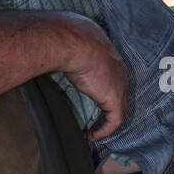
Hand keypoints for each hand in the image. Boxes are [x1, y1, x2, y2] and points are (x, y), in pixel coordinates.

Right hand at [63, 19, 128, 140]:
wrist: (72, 41)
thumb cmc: (66, 37)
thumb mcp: (70, 42)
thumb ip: (68, 50)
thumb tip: (53, 49)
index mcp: (110, 55)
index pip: (112, 78)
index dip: (102, 91)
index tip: (90, 100)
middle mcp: (119, 70)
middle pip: (119, 94)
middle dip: (107, 109)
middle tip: (95, 122)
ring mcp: (119, 84)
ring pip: (118, 110)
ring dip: (105, 123)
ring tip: (92, 132)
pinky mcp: (114, 98)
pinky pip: (114, 121)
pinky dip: (104, 130)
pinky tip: (91, 136)